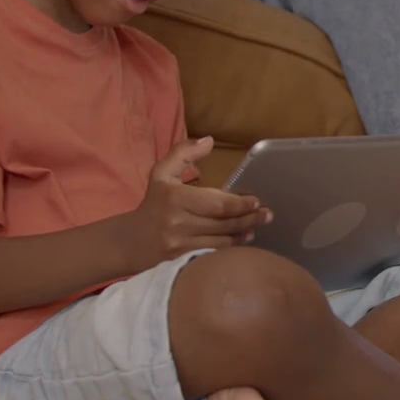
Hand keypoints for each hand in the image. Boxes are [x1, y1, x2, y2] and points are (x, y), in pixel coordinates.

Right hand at [132, 137, 271, 259]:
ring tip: (258, 225)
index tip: (255, 200)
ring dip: (243, 232)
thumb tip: (209, 141)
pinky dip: (231, 246)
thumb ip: (183, 153)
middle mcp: (178, 222)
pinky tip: (243, 240)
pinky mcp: (183, 258)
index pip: (217, 203)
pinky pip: (214, 252)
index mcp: (175, 198)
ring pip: (222, 240)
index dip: (240, 203)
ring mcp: (181, 243)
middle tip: (266, 214)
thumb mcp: (162, 172)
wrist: (132, 240)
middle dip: (249, 218)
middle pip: (223, 222)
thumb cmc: (154, 202)